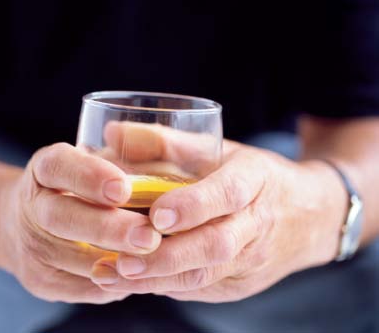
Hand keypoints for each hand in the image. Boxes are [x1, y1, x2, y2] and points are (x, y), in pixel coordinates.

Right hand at [0, 143, 161, 302]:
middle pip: (63, 218)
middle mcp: (32, 207)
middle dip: (109, 228)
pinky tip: (143, 273)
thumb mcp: (95, 163)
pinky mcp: (42, 281)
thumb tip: (163, 174)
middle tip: (149, 236)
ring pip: (77, 260)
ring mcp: (32, 248)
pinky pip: (84, 287)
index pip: (59, 166)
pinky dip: (117, 282)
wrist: (30, 224)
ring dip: (120, 262)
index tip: (123, 188)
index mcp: (44, 168)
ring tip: (157, 258)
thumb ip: (124, 162)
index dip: (90, 176)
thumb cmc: (80, 187)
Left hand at [91, 140, 346, 302]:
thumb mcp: (219, 149)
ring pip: (206, 276)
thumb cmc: (255, 176)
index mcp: (255, 179)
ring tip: (115, 277)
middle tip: (124, 261)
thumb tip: (112, 133)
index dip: (193, 206)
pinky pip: (204, 289)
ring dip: (159, 279)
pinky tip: (133, 283)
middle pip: (215, 245)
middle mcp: (257, 224)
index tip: (156, 216)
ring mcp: (252, 260)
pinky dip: (167, 287)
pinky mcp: (242, 283)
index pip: (227, 194)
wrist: (311, 216)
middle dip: (167, 256)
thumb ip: (166, 141)